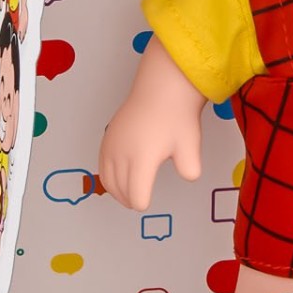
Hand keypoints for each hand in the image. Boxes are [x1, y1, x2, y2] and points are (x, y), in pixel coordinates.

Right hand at [98, 41, 205, 209]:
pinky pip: (102, 166)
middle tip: (138, 202)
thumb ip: (190, 167)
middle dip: (129, 199)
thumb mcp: (190, 144)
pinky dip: (108, 177)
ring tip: (128, 195)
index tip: (147, 202)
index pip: (136, 195)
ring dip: (116, 191)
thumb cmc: (177, 117)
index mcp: (142, 159)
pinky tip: (118, 178)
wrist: (161, 90)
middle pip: (121, 190)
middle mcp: (123, 154)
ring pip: (108, 180)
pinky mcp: (107, 139)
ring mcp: (112, 146)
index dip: (142, 202)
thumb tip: (189, 176)